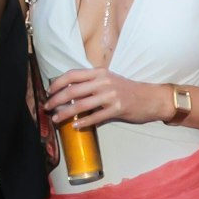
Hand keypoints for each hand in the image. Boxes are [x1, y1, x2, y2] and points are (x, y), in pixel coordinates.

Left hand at [44, 68, 167, 128]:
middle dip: (56, 100)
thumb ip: (91, 83)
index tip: (48, 92)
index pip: (72, 74)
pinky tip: (74, 126)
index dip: (57, 83)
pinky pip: (95, 117)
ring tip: (56, 118)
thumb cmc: (127, 90)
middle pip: (72, 90)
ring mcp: (111, 95)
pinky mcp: (117, 109)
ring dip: (65, 113)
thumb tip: (69, 92)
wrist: (151, 98)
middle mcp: (104, 82)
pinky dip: (83, 122)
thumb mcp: (109, 80)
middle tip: (47, 107)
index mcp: (100, 72)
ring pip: (81, 105)